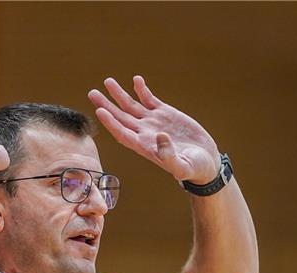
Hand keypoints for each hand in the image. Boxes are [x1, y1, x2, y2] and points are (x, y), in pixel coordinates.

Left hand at [88, 76, 220, 183]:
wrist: (204, 162)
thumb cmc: (193, 169)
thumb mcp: (182, 167)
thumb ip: (169, 156)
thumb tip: (160, 136)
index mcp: (144, 146)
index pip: (122, 133)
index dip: (110, 122)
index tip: (100, 111)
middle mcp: (144, 133)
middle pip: (120, 117)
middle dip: (106, 105)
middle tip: (92, 93)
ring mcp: (153, 122)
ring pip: (131, 106)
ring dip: (119, 94)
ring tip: (108, 81)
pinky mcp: (165, 113)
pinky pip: (149, 99)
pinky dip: (142, 90)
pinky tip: (136, 80)